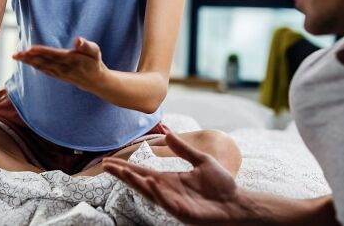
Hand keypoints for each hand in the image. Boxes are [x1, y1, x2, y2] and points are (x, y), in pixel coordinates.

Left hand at [12, 37, 105, 90]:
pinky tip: (25, 61)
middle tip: (16, 54)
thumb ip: (86, 45)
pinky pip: (43, 70)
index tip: (30, 49)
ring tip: (16, 56)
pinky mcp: (57, 75)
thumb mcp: (95, 51)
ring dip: (28, 62)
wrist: (95, 81)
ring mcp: (59, 73)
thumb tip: (77, 40)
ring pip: (41, 66)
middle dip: (29, 58)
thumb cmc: (94, 62)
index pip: (54, 55)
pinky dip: (33, 66)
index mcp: (71, 60)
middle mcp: (63, 68)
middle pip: (44, 61)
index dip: (42, 52)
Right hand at [103, 131, 242, 225]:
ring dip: (135, 182)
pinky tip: (149, 182)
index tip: (109, 161)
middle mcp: (167, 191)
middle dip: (123, 174)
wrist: (237, 204)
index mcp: (169, 179)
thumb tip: (168, 132)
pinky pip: (166, 201)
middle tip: (106, 166)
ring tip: (122, 171)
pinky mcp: (183, 212)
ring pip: (149, 192)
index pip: (142, 171)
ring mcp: (174, 202)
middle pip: (140, 181)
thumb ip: (183, 148)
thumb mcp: (201, 160)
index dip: (126, 167)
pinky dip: (157, 192)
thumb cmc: (221, 186)